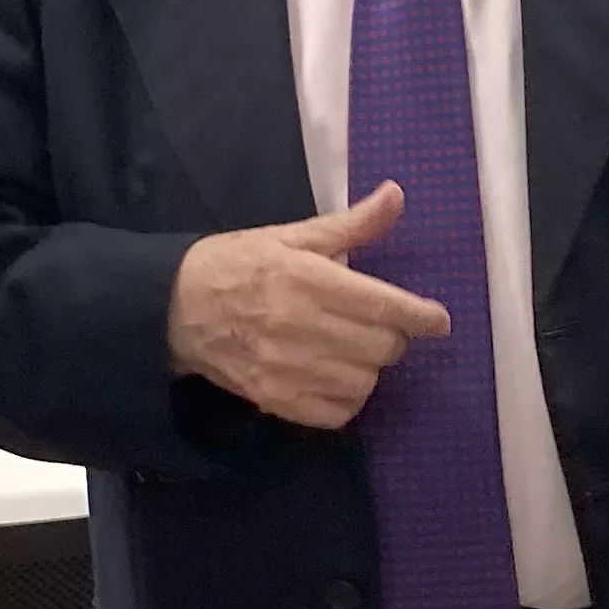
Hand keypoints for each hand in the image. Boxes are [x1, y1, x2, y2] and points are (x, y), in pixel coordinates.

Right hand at [168, 181, 449, 429]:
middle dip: (391, 337)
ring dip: (368, 368)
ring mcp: (286, 366)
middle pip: (381, 347)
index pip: (384, 305)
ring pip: (363, 382)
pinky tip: (334, 378)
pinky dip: (346, 399)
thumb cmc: (235, 263)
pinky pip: (336, 412)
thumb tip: (395, 195)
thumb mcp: (290, 236)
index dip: (421, 316)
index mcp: (308, 277)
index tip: (438, 320)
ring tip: (352, 351)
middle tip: (378, 326)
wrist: (171, 307)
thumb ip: (350, 224)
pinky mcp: (274, 398)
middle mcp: (301, 324)